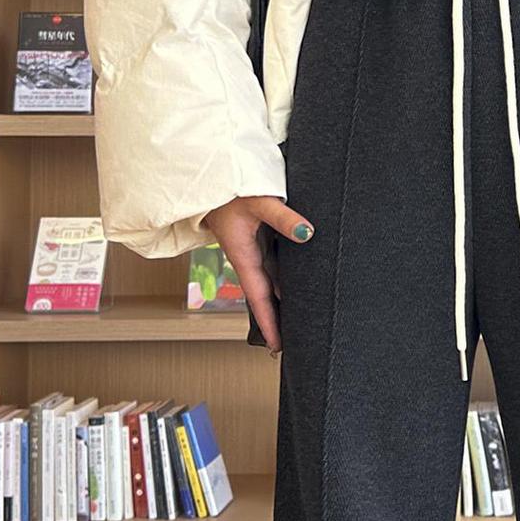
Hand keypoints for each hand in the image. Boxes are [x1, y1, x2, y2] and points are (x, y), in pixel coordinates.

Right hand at [201, 194, 312, 357]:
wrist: (212, 173)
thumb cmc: (229, 186)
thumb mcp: (258, 201)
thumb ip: (283, 217)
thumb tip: (307, 234)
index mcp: (244, 256)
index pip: (258, 298)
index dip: (269, 323)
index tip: (278, 347)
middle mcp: (249, 257)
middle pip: (268, 296)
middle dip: (280, 320)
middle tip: (299, 343)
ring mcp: (254, 249)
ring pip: (273, 282)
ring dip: (285, 302)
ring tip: (304, 322)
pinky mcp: (260, 239)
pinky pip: (276, 265)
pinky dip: (287, 280)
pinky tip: (303, 286)